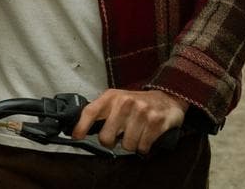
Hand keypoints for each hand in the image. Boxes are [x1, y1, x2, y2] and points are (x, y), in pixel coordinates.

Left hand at [72, 88, 186, 153]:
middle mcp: (125, 103)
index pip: (90, 112)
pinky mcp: (156, 122)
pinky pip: (142, 147)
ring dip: (130, 145)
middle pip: (106, 137)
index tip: (76, 137)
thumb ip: (101, 112)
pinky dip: (143, 147)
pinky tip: (145, 138)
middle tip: (117, 138)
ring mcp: (142, 112)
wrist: (168, 97)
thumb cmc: (138, 102)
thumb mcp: (117, 100)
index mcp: (112, 97)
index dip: (81, 126)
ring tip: (135, 134)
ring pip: (126, 145)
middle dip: (110, 142)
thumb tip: (81, 128)